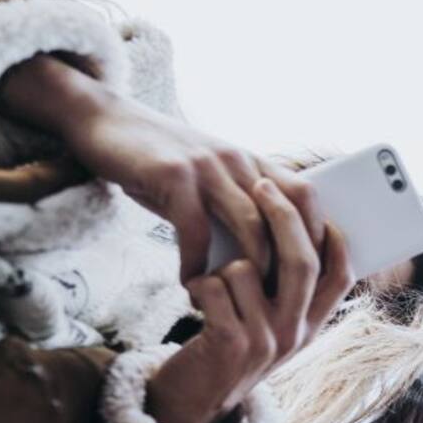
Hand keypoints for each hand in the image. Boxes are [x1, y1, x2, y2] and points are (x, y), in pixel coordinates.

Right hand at [0, 55, 323, 280]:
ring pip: (250, 224)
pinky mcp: (174, 175)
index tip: (316, 275)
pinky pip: (196, 229)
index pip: (306, 197)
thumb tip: (265, 259)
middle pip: (286, 215)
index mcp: (253, 162)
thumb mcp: (209, 177)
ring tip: (241, 302)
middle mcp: (239, 160)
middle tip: (283, 303)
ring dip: (248, 270)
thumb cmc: (160, 161)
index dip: (318, 236)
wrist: (103, 120)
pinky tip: (190, 284)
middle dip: (290, 263)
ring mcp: (208, 166)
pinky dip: (196, 264)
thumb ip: (237, 207)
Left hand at [145, 178, 351, 422]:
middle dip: (282, 216)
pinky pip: (214, 286)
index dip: (333, 237)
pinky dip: (198, 284)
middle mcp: (295, 335)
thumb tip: (294, 226)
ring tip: (213, 284)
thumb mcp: (270, 324)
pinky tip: (194, 299)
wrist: (192, 402)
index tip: (318, 206)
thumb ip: (286, 288)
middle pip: (302, 261)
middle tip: (261, 185)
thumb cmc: (228, 346)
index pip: (342, 275)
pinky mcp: (230, 345)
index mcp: (311, 326)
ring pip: (248, 268)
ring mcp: (266, 342)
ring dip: (222, 266)